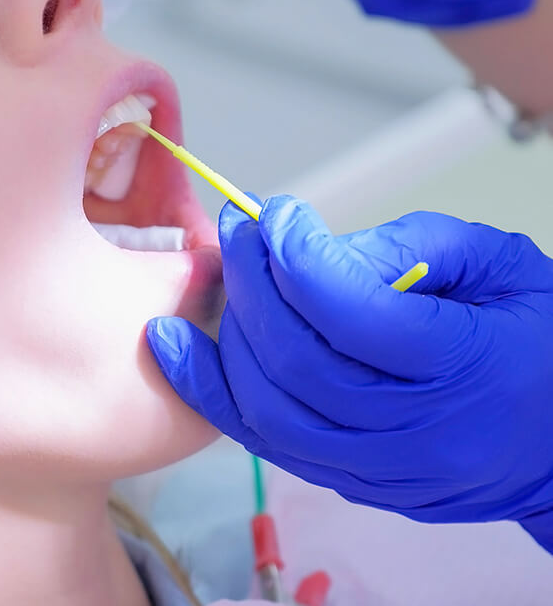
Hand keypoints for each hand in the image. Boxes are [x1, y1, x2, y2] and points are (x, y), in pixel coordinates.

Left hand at [147, 196, 552, 550]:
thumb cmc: (540, 340)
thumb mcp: (495, 267)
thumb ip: (404, 248)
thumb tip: (308, 248)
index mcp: (464, 364)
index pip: (352, 311)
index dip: (296, 256)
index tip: (275, 214)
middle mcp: (417, 431)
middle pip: (298, 359)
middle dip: (252, 284)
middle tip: (237, 233)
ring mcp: (382, 470)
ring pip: (270, 409)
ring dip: (226, 338)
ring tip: (217, 281)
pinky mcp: (355, 485)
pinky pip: (267, 444)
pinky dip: (218, 395)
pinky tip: (183, 352)